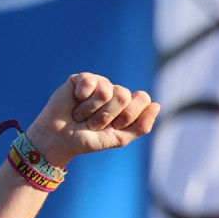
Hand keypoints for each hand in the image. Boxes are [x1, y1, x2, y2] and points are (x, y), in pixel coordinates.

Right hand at [25, 72, 160, 167]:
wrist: (61, 138)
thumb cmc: (90, 139)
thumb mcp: (119, 138)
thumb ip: (141, 126)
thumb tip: (157, 105)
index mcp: (129, 106)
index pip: (143, 99)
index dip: (128, 116)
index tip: (114, 127)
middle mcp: (116, 92)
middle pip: (124, 95)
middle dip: (107, 115)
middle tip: (94, 123)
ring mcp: (100, 84)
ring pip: (106, 91)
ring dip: (92, 110)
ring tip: (82, 116)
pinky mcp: (82, 78)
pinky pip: (90, 82)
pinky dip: (81, 98)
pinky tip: (75, 100)